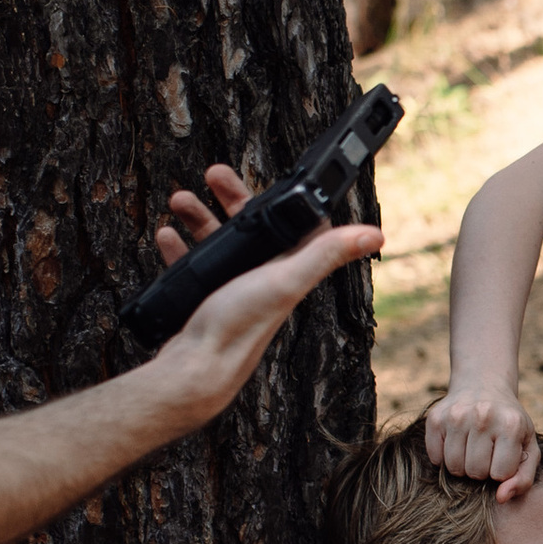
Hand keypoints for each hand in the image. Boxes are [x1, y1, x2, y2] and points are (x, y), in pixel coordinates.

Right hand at [147, 168, 383, 416]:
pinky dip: (182, 247)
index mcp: (288, 270)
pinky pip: (195, 265)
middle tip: (211, 174)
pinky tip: (167, 236)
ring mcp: (236, 290)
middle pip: (253, 227)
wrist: (196, 370)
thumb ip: (326, 255)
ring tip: (180, 199)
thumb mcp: (285, 280)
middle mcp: (266, 279)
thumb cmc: (241, 328)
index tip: (268, 176)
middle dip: (232, 198)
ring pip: (221, 242)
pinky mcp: (209, 301)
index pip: (298, 225)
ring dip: (201, 217)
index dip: (286, 198)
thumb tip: (375, 235)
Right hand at [422, 379, 542, 500]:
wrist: (483, 385)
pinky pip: (435, 458)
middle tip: (486, 452)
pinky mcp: (435, 418)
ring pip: (453, 468)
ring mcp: (456, 415)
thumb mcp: (527, 447)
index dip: (501, 471)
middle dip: (481, 469)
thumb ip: (523, 478)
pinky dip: (444, 457)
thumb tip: (501, 498)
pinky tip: (456, 441)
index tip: (503, 456)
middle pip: (475, 473)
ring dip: (462, 465)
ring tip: (471, 448)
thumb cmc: (509, 425)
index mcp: (511, 424)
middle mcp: (483, 416)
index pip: (500, 474)